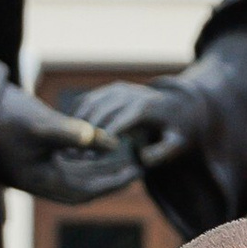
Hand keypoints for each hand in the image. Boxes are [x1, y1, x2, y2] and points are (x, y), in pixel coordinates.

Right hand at [0, 82, 138, 202]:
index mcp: (38, 181)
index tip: (137, 171)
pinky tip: (93, 142)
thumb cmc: (4, 116)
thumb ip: (77, 135)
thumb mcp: (43, 125)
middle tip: (136, 163)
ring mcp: (26, 168)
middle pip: (80, 185)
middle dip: (108, 175)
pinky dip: (77, 155)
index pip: (85, 192)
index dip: (113, 183)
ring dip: (94, 165)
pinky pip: (57, 161)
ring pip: (69, 173)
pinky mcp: (23, 154)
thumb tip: (111, 141)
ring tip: (120, 153)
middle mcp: (33, 180)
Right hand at [73, 78, 204, 163]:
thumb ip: (163, 152)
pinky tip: (70, 137)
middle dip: (85, 133)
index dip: (102, 137)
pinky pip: (87, 101)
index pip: (119, 120)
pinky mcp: (109, 90)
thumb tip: (143, 158)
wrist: (178, 105)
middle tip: (73, 155)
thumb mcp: (178, 143)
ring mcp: (117, 89)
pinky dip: (76, 117)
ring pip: (89, 103)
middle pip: (100, 110)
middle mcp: (129, 92)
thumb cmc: (176, 130)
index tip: (89, 156)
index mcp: (144, 106)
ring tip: (68, 148)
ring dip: (76, 125)